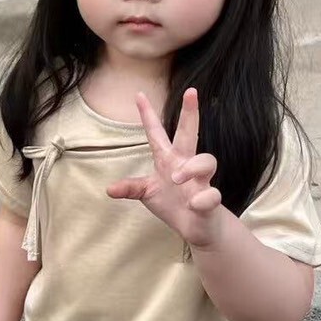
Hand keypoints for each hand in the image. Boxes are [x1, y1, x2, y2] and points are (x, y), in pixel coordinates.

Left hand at [105, 86, 224, 249]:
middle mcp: (185, 165)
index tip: (138, 94)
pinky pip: (211, 195)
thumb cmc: (174, 204)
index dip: (148, 115)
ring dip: (192, 168)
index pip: (156, 133)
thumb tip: (110, 189)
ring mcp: (201, 181)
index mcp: (167, 160)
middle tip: (191, 91)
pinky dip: (202, 200)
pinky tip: (193, 204)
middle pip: (189, 135)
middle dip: (190, 113)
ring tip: (177, 178)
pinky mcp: (211, 200)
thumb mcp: (147, 193)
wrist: (198, 228)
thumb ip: (131, 188)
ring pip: (206, 161)